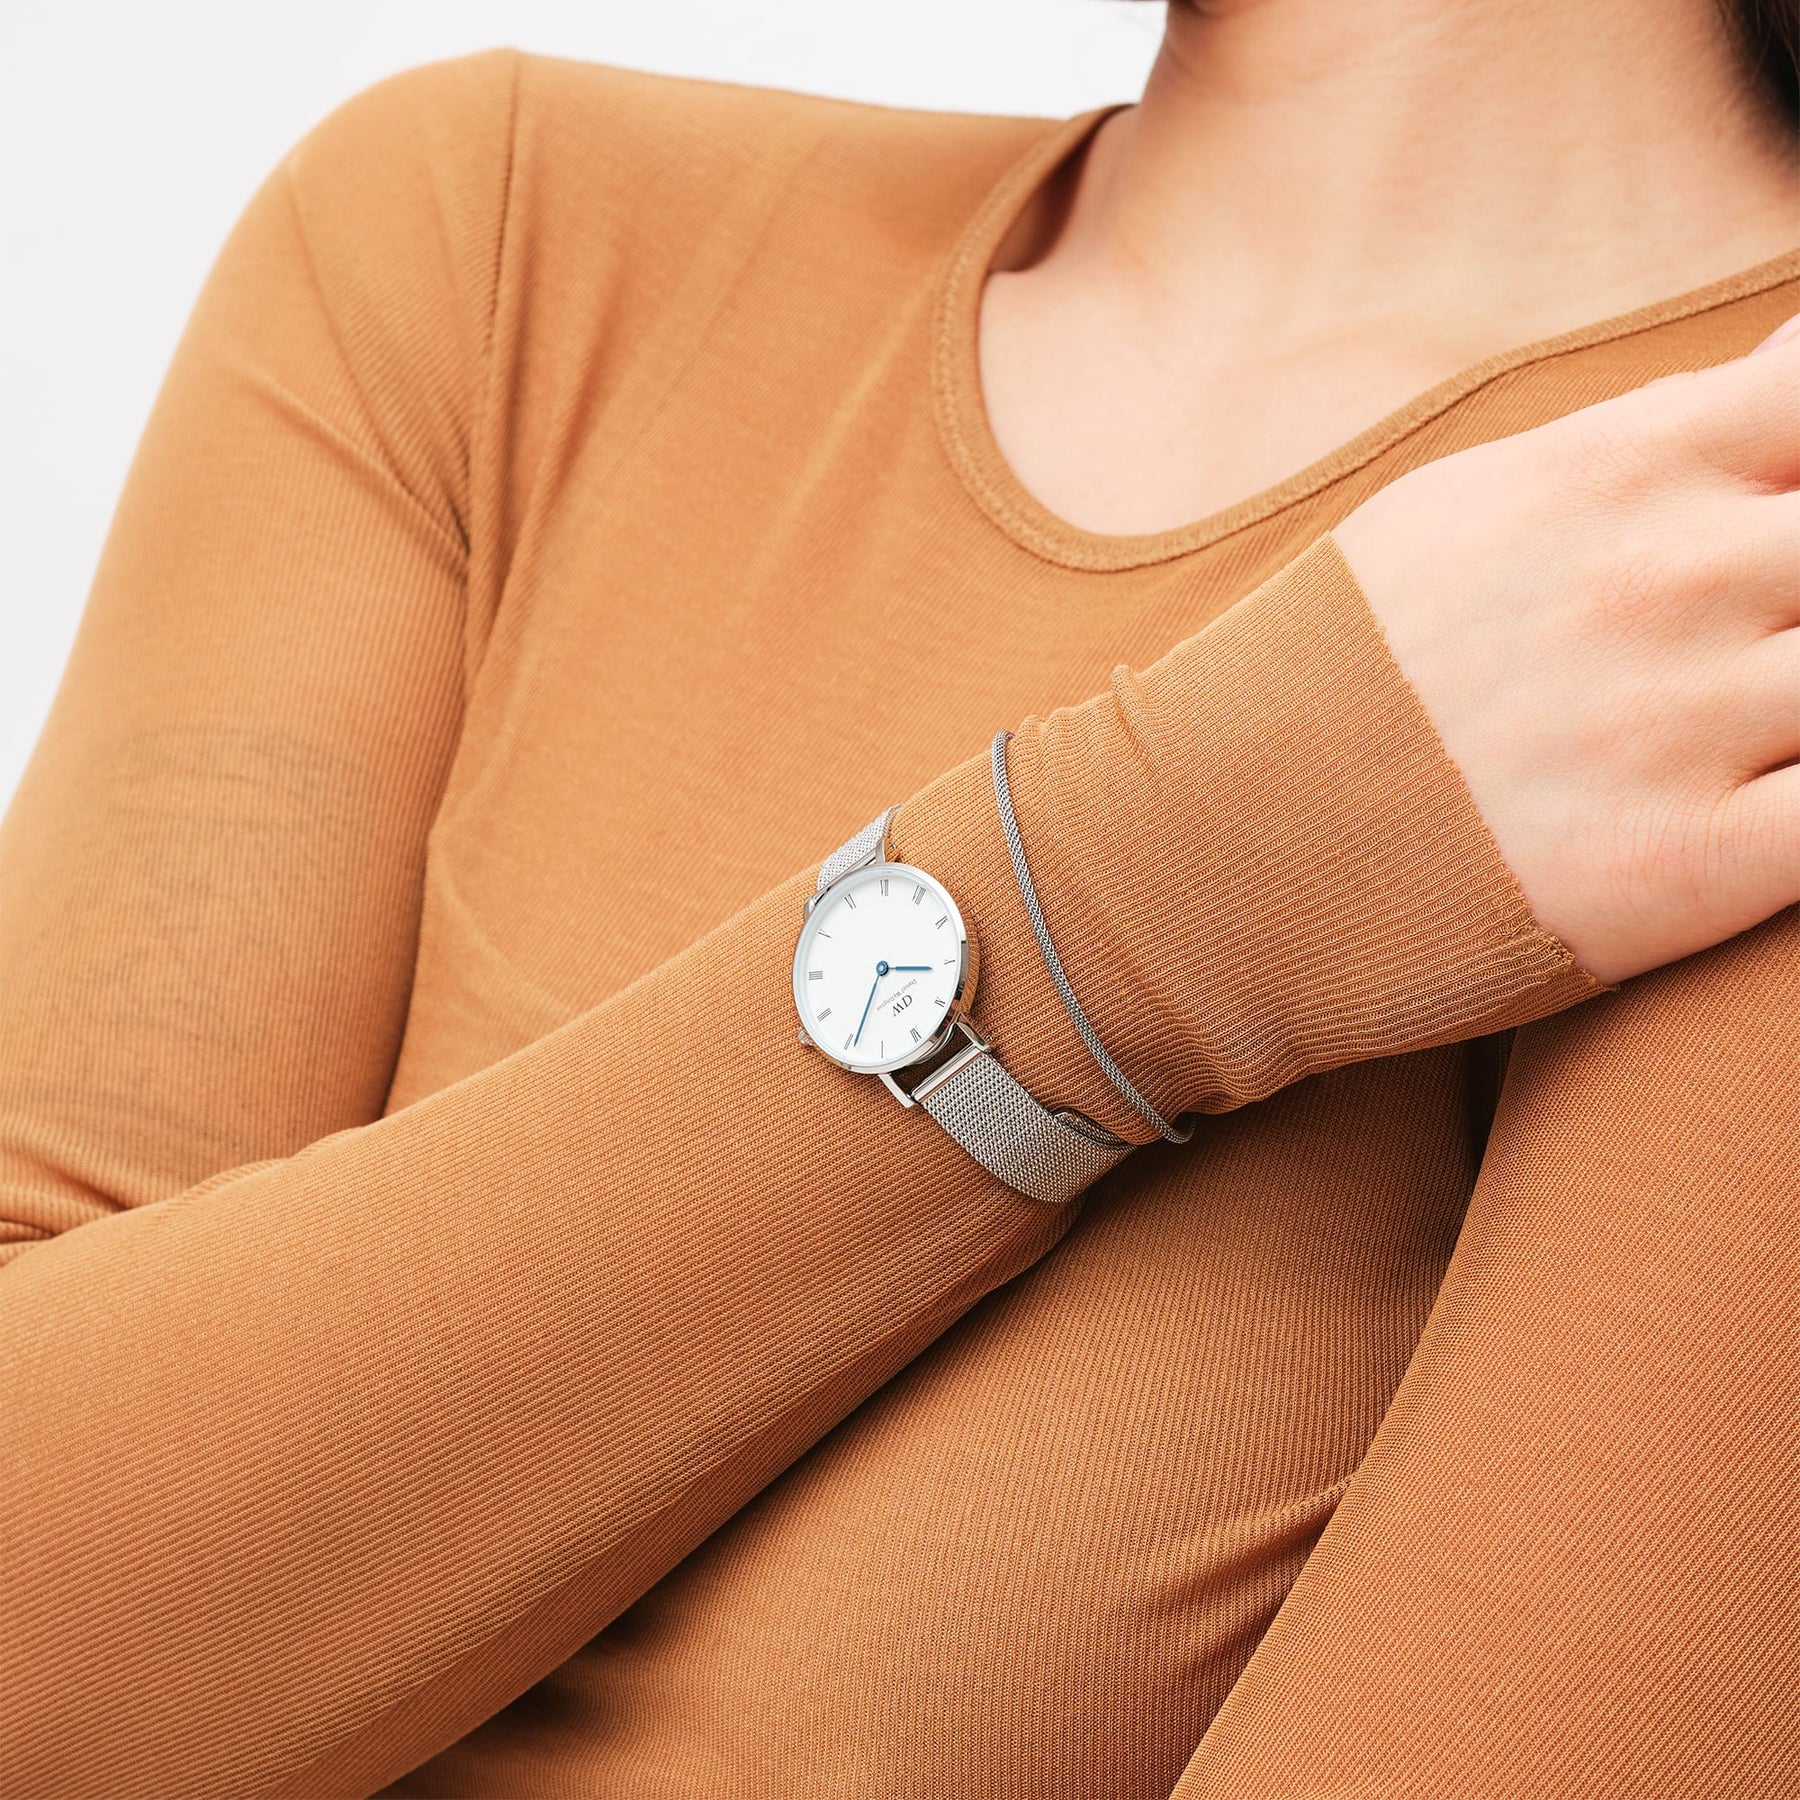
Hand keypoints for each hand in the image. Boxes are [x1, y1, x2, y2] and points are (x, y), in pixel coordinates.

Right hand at [1333, 315, 1799, 984]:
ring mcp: (1683, 723)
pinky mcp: (1687, 866)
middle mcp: (1670, 580)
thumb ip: (1646, 439)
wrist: (1213, 845)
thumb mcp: (1468, 506)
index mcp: (1622, 471)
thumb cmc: (1338, 672)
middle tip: (1772, 627)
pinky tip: (1782, 800)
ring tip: (1764, 720)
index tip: (1796, 504)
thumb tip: (1787, 369)